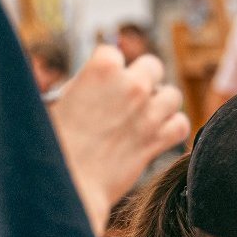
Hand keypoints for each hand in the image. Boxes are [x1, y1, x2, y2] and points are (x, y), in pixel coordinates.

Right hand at [49, 46, 189, 227]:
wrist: (68, 183)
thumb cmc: (55, 143)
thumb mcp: (60, 101)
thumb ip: (85, 85)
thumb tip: (100, 83)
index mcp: (102, 68)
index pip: (113, 53)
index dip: (106, 70)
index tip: (101, 85)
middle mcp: (131, 85)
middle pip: (153, 66)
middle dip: (143, 79)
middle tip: (129, 98)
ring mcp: (149, 112)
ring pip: (173, 95)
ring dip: (161, 104)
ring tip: (144, 117)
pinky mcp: (158, 140)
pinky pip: (181, 125)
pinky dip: (172, 129)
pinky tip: (157, 135)